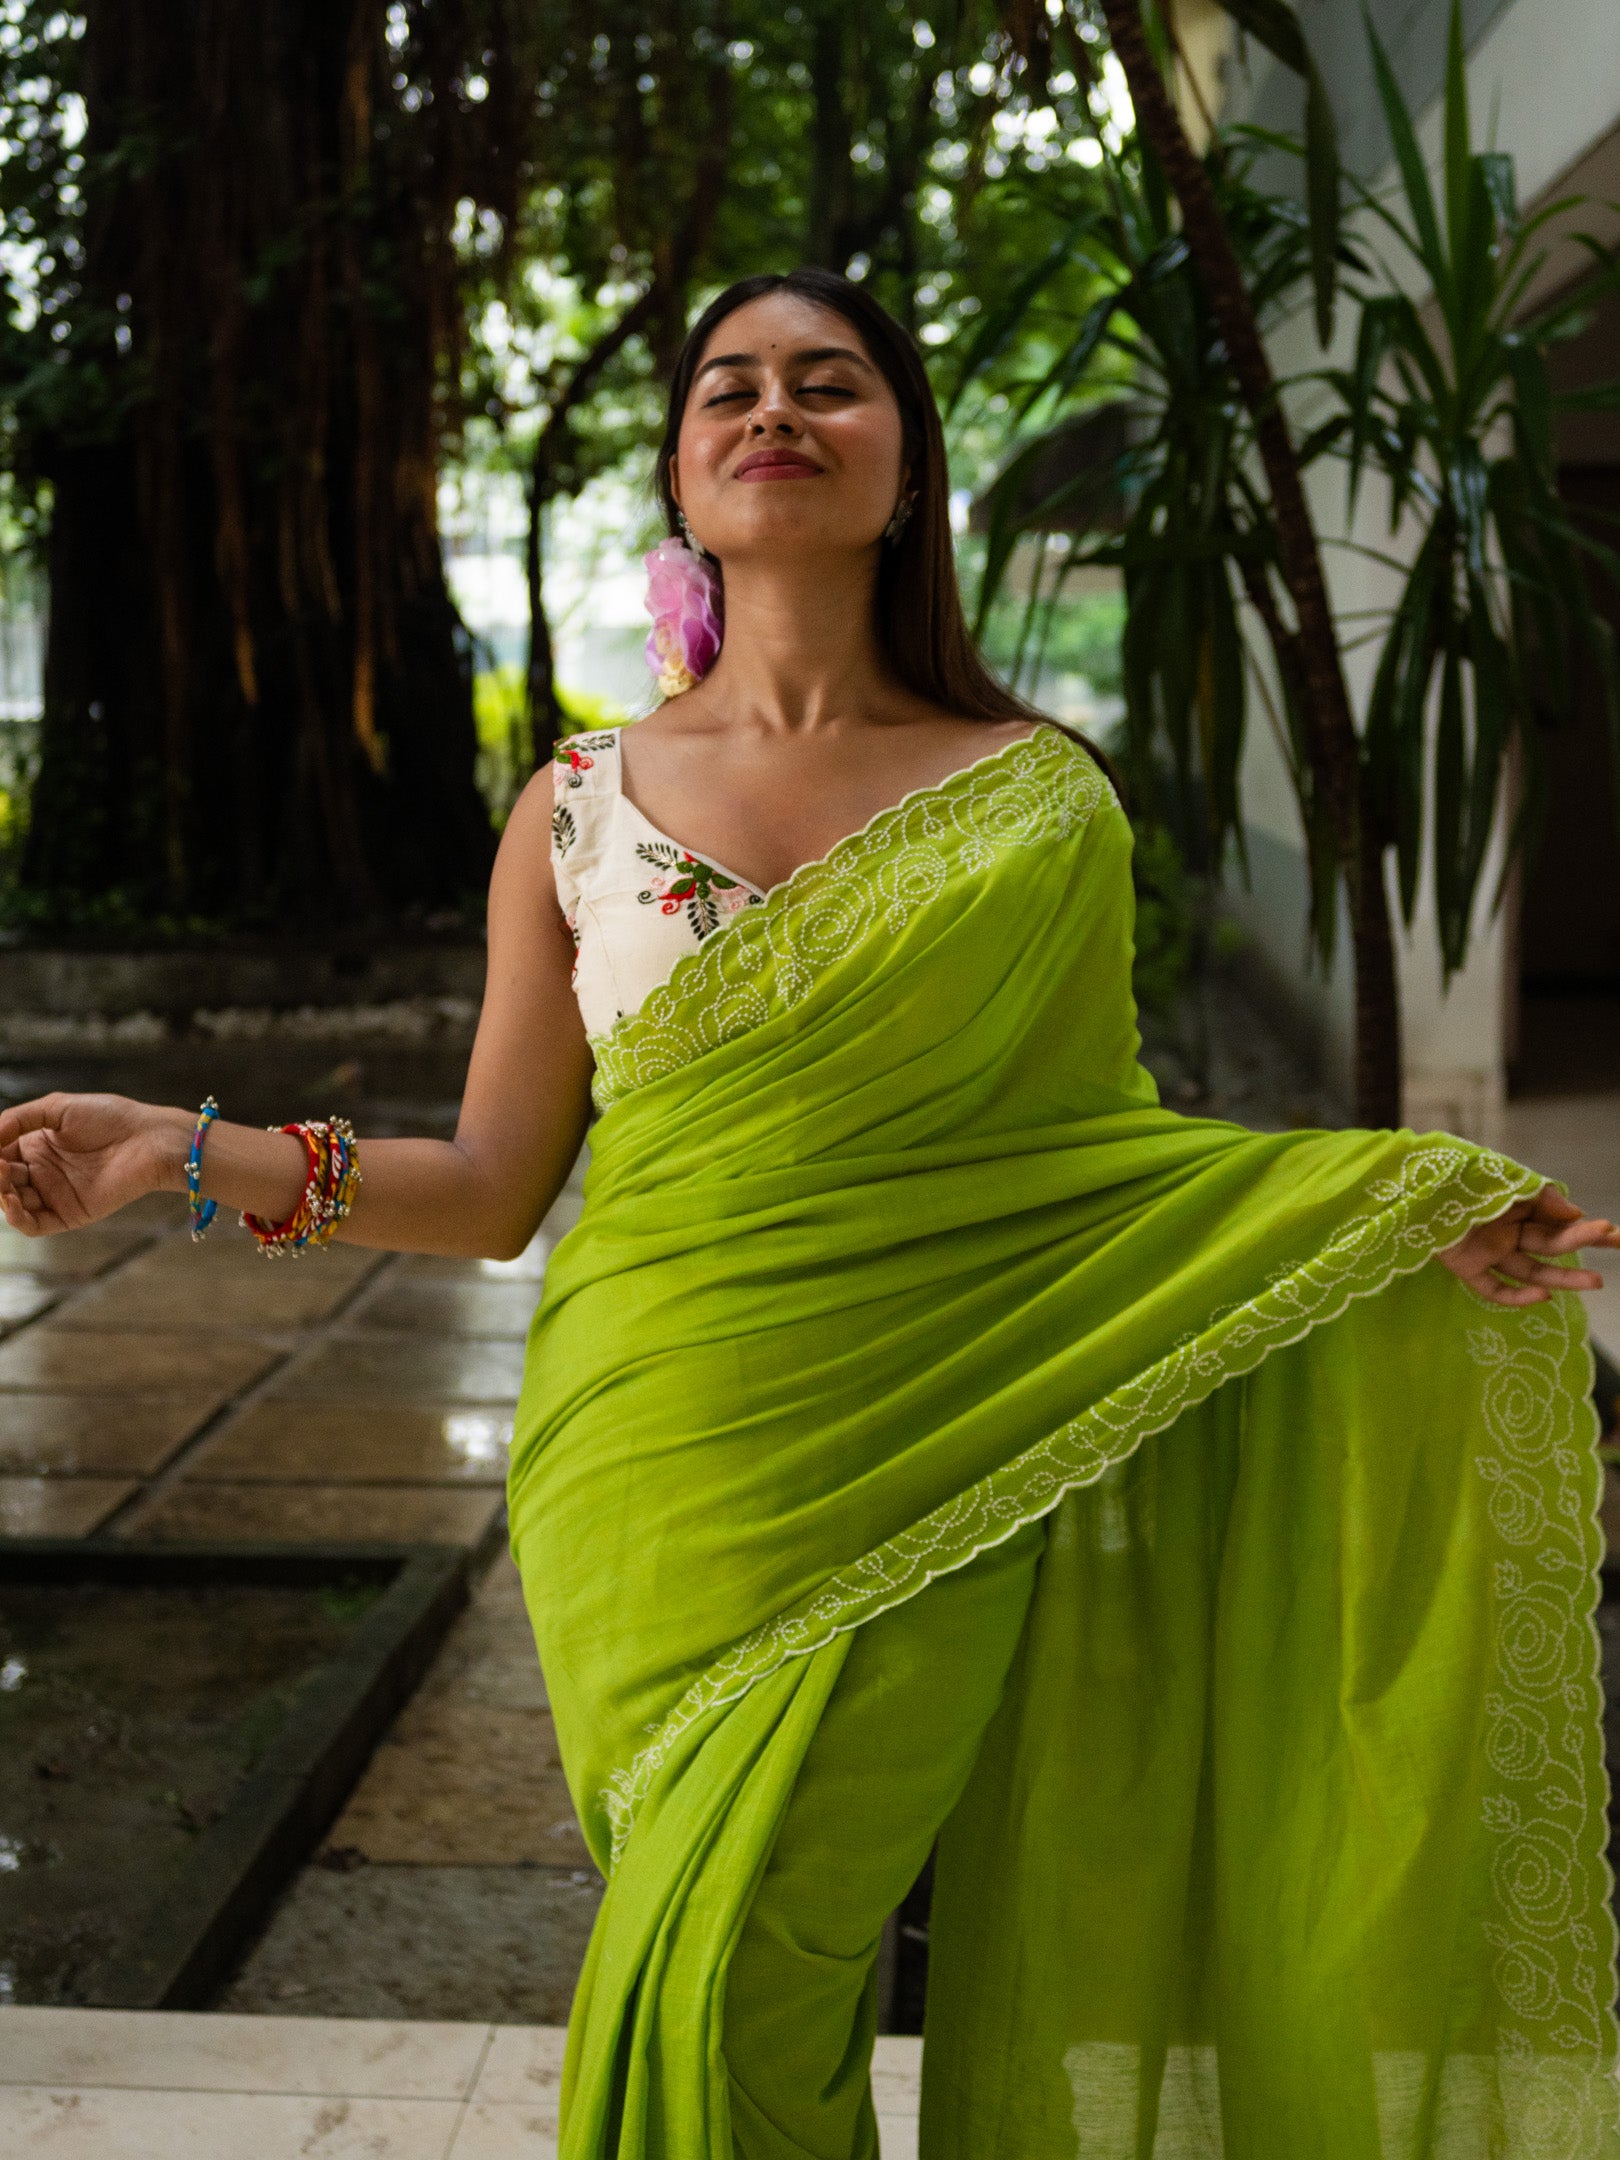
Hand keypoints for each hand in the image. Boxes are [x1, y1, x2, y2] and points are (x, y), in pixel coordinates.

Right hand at [0, 1093, 186, 1236]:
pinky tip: (12, 1201)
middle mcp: (42, 1171)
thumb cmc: (110, 1117)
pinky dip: (17, 1218)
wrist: (148, 1139)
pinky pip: (34, 1224)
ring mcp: (54, 1194)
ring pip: (13, 1204)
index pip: (0, 1155)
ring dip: (1, 1195)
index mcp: (37, 1146)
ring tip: (3, 1179)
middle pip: (3, 1181)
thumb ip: (19, 1119)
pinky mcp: (69, 1214)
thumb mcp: (58, 1108)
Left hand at [1437, 1183, 1619, 1306]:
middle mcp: (1505, 1230)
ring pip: (1531, 1271)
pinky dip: (1517, 1298)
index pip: (1558, 1222)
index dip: (1586, 1229)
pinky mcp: (1465, 1268)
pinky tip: (1543, 1299)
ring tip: (1596, 1281)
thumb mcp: (1501, 1175)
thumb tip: (1575, 1212)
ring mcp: (1486, 1251)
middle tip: (1615, 1245)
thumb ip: (1538, 1195)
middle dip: (1582, 1246)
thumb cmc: (1454, 1173)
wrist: (1407, 1181)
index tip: (1615, 1234)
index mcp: (1515, 1206)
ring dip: (1563, 1278)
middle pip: (1550, 1245)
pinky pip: (1494, 1289)